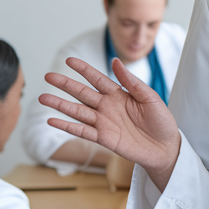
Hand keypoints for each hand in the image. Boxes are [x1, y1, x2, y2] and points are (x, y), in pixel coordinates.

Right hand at [40, 57, 180, 189]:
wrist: (166, 148)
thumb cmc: (161, 121)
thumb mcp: (150, 98)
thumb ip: (132, 82)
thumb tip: (115, 61)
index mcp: (119, 94)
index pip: (97, 78)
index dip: (83, 69)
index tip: (69, 60)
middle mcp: (108, 106)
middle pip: (82, 93)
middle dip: (65, 85)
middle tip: (48, 76)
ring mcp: (104, 122)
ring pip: (77, 111)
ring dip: (60, 105)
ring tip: (43, 98)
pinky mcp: (103, 138)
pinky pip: (82, 131)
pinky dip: (67, 126)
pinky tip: (52, 120)